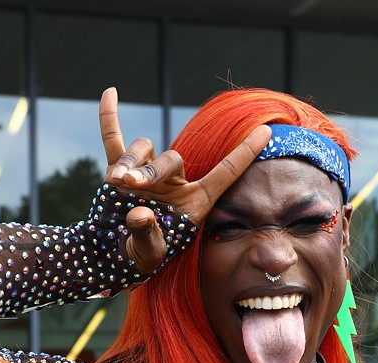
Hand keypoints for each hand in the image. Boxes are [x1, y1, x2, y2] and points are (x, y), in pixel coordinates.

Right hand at [99, 87, 270, 272]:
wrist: (115, 255)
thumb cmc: (143, 255)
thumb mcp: (149, 254)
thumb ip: (147, 235)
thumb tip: (140, 214)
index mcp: (194, 201)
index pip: (225, 172)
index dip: (245, 153)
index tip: (267, 133)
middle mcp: (174, 182)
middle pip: (170, 159)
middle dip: (150, 170)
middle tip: (131, 185)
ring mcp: (146, 174)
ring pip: (143, 149)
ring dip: (129, 162)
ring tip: (117, 183)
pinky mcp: (117, 171)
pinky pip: (115, 141)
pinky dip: (110, 119)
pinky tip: (110, 93)